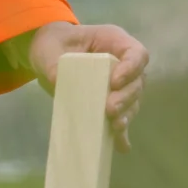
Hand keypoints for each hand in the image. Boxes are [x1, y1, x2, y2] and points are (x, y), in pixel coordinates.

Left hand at [29, 21, 149, 151]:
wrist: (49, 54)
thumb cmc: (53, 43)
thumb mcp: (49, 49)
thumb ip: (53, 64)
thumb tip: (57, 82)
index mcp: (113, 41)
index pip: (136, 53)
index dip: (131, 68)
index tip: (115, 83)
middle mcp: (122, 63)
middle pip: (137, 80)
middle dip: (127, 97)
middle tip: (110, 110)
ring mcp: (119, 83)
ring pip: (133, 100)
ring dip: (126, 114)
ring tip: (115, 127)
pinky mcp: (110, 101)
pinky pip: (121, 116)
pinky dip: (121, 133)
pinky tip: (120, 146)